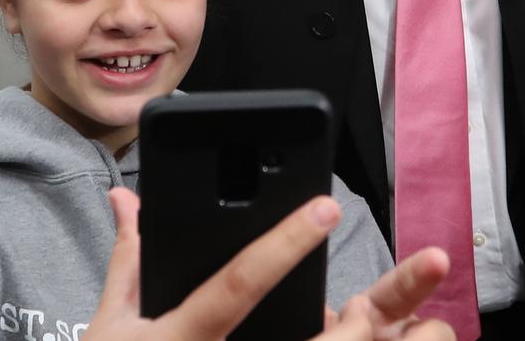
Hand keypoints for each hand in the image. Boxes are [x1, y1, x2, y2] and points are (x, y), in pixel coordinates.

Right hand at [85, 188, 454, 340]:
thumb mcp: (112, 324)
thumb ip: (130, 258)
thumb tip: (127, 198)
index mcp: (190, 335)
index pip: (242, 282)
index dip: (285, 244)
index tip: (326, 206)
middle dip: (366, 319)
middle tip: (405, 283)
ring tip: (411, 325)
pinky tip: (376, 340)